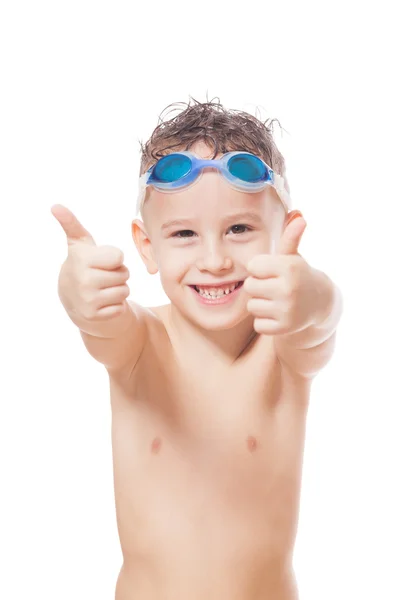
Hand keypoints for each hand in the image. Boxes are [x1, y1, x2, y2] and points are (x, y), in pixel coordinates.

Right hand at [51, 204, 129, 321]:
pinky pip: (120, 307)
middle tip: (103, 276)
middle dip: (118, 274)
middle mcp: (82, 279)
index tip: (102, 262)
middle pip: (124, 274)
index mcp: (81, 259)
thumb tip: (55, 206)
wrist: (73, 300)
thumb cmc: (83, 266)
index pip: (119, 257)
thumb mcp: (79, 244)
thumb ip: (71, 224)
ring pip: (125, 291)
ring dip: (119, 290)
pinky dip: (115, 306)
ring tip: (103, 288)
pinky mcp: (94, 315)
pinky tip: (102, 302)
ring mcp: (87, 299)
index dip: (115, 259)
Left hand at [244, 214, 320, 335]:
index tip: (272, 271)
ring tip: (276, 300)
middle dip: (258, 286)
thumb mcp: (293, 257)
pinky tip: (278, 314)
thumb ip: (290, 237)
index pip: (252, 266)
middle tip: (273, 287)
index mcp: (289, 267)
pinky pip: (258, 324)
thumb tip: (298, 216)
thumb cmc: (298, 276)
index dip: (259, 268)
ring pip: (252, 306)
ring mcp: (287, 310)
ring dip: (261, 304)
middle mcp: (289, 288)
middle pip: (249, 286)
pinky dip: (265, 321)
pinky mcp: (284, 328)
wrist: (320, 304)